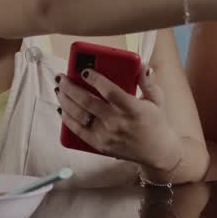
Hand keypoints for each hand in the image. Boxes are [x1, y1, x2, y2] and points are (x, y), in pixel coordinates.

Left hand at [58, 67, 180, 170]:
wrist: (157, 152)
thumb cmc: (156, 122)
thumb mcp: (157, 99)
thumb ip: (147, 81)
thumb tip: (142, 66)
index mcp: (133, 109)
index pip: (110, 92)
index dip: (95, 80)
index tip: (84, 70)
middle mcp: (117, 122)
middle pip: (88, 102)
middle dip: (71, 87)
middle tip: (62, 77)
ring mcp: (107, 135)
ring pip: (79, 115)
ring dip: (65, 101)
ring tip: (59, 89)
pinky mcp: (100, 145)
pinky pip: (78, 131)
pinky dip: (67, 120)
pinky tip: (61, 108)